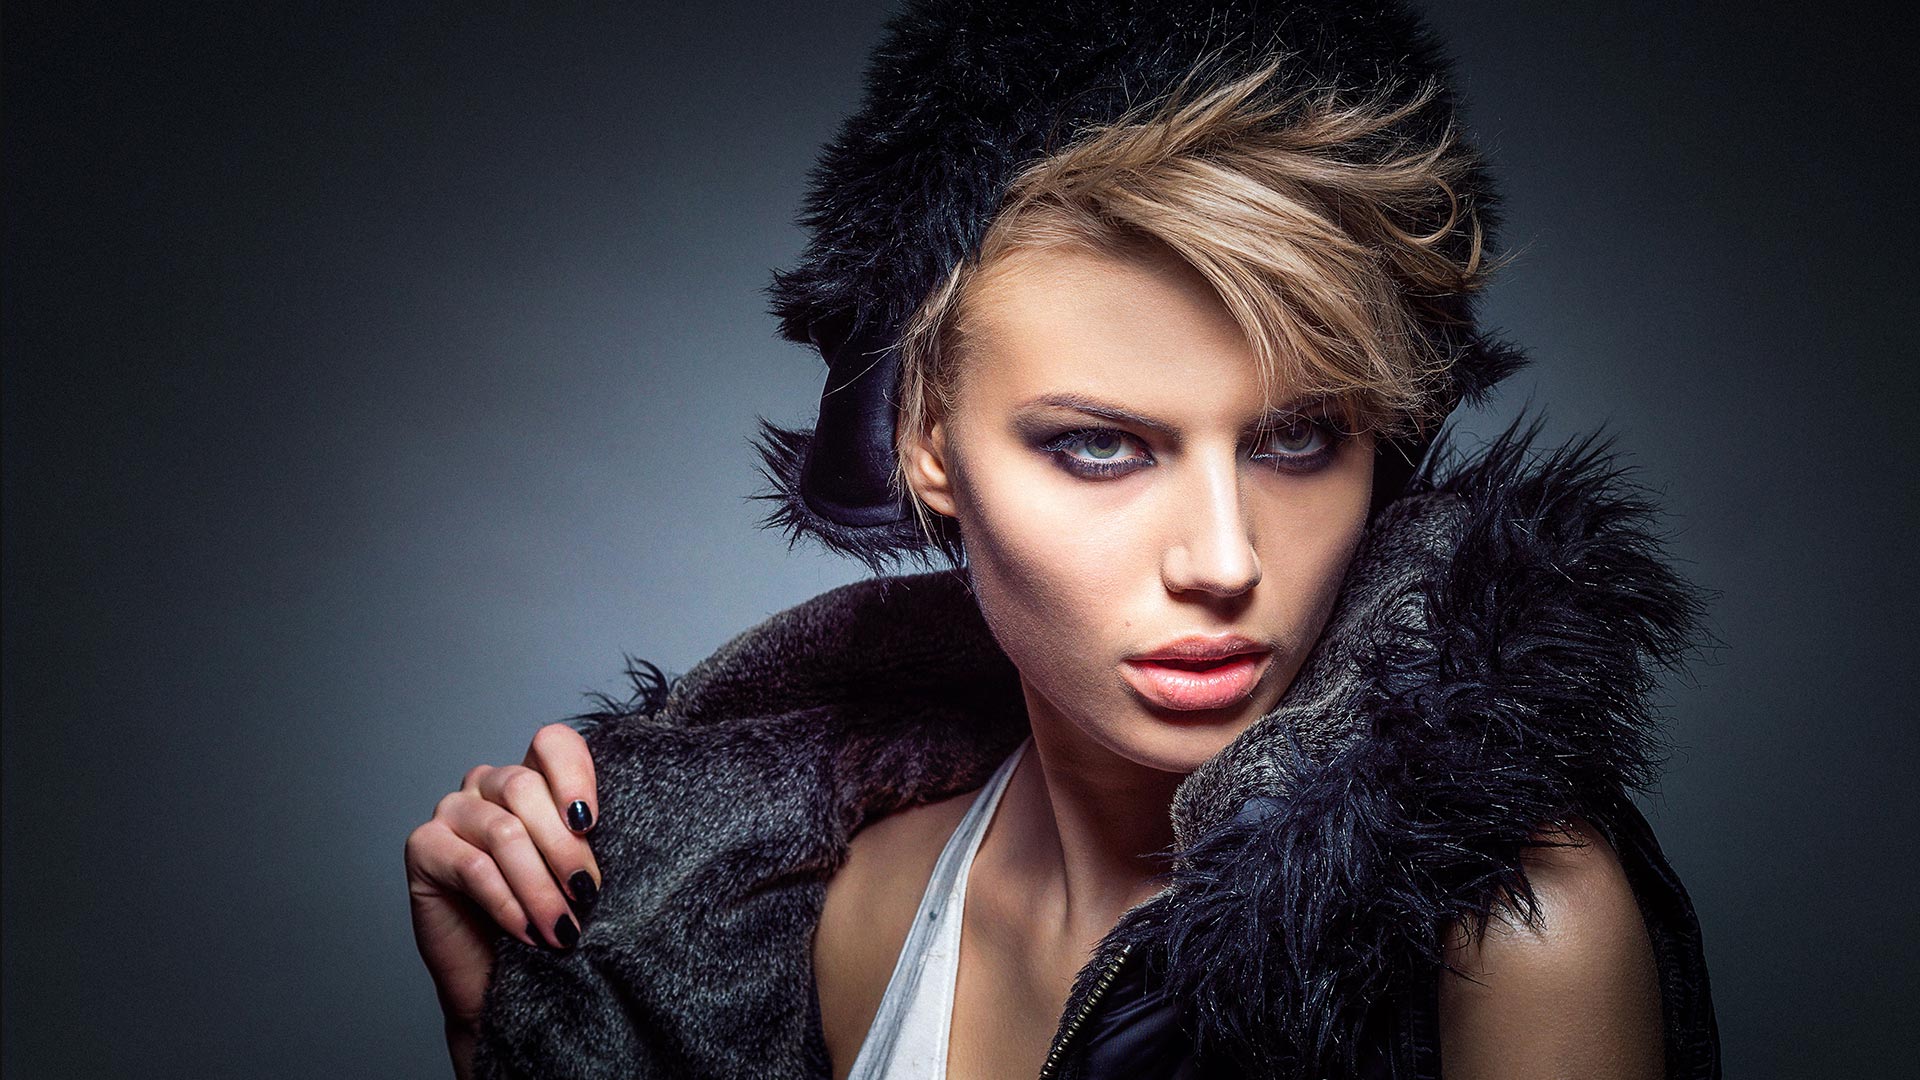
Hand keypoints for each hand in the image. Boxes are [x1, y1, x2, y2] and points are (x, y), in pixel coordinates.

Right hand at [405, 722, 600, 1044]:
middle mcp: (488, 783)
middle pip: (527, 788)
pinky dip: (507, 902)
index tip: (592, 824)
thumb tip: (610, 833)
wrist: (497, 976)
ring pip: (503, 832)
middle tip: (586, 894)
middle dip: (564, 848)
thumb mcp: (575, 873)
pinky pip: (472, 866)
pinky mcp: (424, 846)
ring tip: (564, 927)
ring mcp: (452, 809)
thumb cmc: (543, 917)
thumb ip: (586, 841)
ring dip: (539, 886)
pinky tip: (528, 931)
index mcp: (532, 777)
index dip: (574, 774)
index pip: (552, 743)